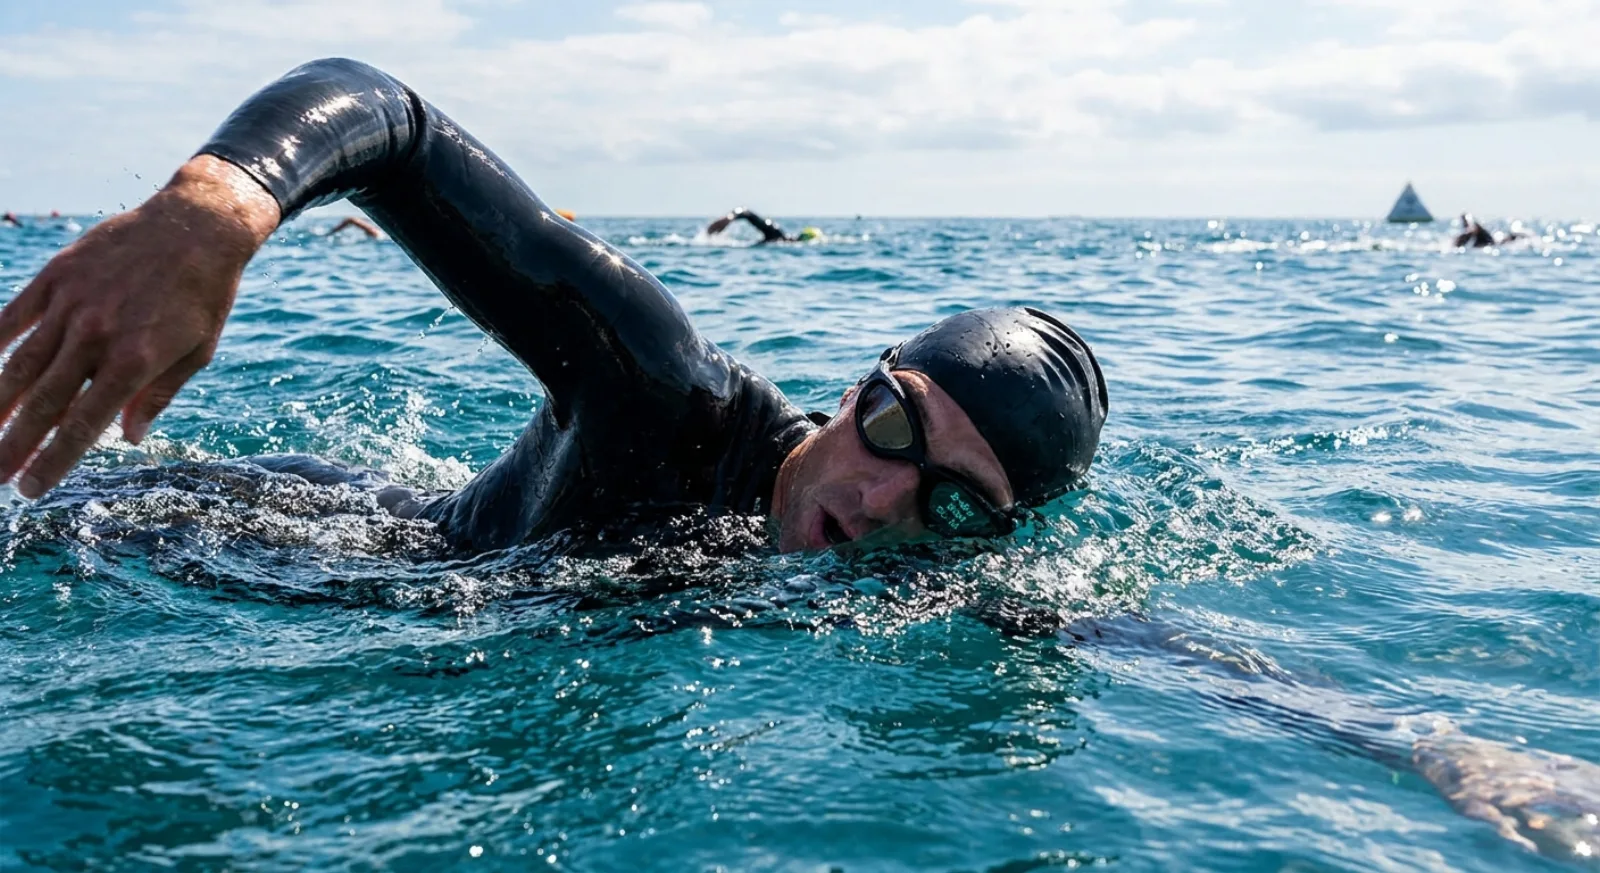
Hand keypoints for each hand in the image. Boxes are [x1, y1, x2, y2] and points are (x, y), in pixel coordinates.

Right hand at [0, 156, 278, 497]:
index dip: (53, 461)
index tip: (31, 489)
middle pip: (43, 403)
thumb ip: (158, 395)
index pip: (83, 424)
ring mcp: (72, 305)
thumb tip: (129, 437)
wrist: (197, 225)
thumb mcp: (198, 352)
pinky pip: (12, 318)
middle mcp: (97, 336)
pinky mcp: (56, 277)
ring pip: (19, 365)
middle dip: (13, 446)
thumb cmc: (204, 295)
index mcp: (135, 361)